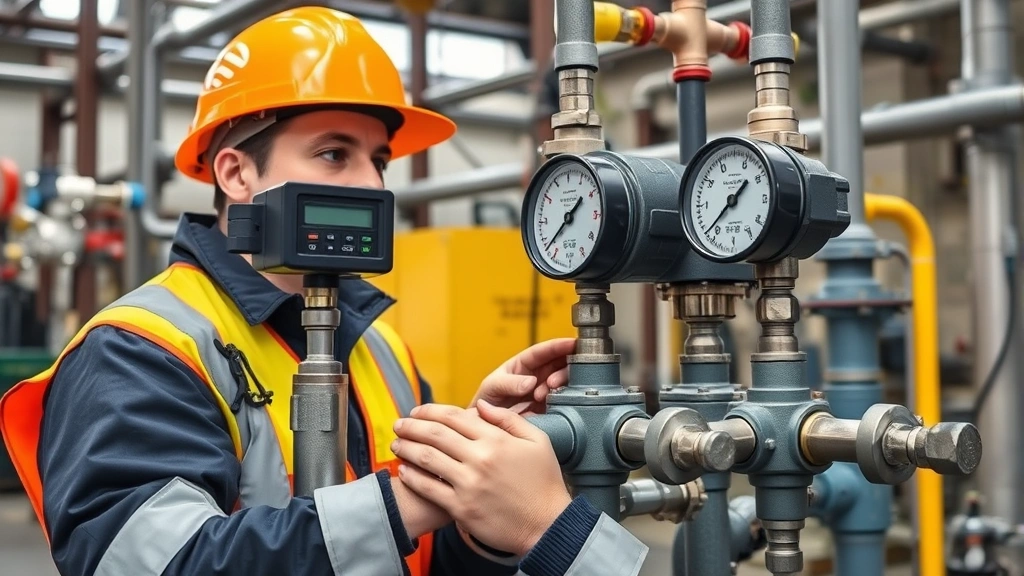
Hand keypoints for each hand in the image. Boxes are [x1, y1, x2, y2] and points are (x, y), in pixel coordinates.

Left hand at [391, 401, 571, 555]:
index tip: (417, 410)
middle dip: (412, 425)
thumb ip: (508, 420)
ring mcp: (468, 484)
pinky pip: (428, 488)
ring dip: (406, 447)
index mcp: (496, 439)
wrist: (547, 525)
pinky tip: (403, 470)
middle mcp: (479, 458)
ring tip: (395, 443)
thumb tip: (481, 404)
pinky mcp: (461, 508)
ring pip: (427, 458)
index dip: (430, 410)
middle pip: (435, 434)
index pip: (454, 416)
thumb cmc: (544, 483)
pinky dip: (412, 477)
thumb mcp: (537, 441)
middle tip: (399, 423)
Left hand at [471, 338, 574, 415]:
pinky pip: (563, 399)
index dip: (558, 345)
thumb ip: (508, 383)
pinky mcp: (549, 407)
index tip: (572, 343)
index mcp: (522, 364)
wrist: (486, 426)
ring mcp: (544, 391)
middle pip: (558, 363)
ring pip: (564, 381)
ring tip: (545, 395)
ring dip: (561, 385)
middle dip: (562, 368)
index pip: (543, 351)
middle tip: (552, 382)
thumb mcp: (492, 388)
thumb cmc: (485, 403)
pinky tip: (554, 404)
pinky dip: (563, 400)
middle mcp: (537, 375)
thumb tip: (531, 381)